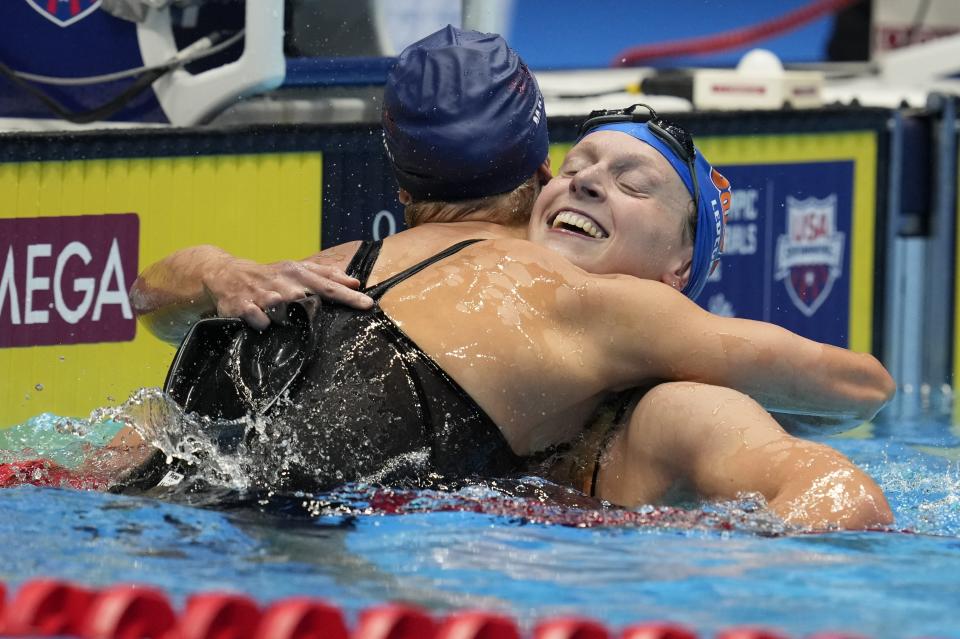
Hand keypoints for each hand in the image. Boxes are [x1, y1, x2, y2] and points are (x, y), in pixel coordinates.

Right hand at [203, 257, 372, 329]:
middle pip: (307, 302)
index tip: (368, 305)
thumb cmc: (270, 276)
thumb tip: (355, 281)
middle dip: (311, 311)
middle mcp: (282, 282)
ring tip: (276, 313)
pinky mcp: (242, 306)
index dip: (349, 297)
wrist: (226, 274)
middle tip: (306, 313)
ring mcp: (262, 295)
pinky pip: (261, 322)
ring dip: (285, 319)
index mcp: (297, 272)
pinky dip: (263, 324)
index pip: (329, 286)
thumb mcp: (297, 270)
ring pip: (283, 314)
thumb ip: (326, 275)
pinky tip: (259, 319)